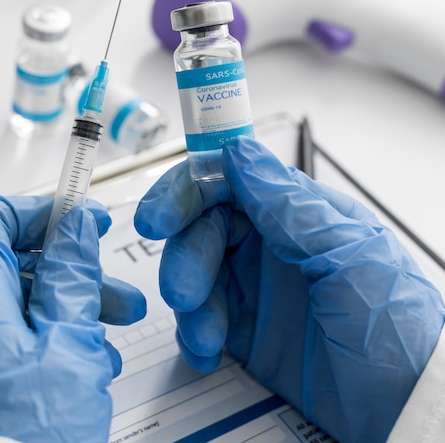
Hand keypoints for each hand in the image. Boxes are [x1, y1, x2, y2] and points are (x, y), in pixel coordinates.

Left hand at [0, 195, 145, 442]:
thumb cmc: (25, 433)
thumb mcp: (67, 340)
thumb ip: (72, 275)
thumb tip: (74, 229)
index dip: (39, 211)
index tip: (79, 216)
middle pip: (15, 264)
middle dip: (71, 270)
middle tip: (111, 280)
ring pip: (21, 303)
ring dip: (71, 307)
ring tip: (116, 326)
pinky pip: (14, 338)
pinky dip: (53, 337)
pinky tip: (90, 359)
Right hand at [134, 137, 444, 441]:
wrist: (405, 410)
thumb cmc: (398, 330)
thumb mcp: (349, 256)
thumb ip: (288, 205)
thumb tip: (239, 153)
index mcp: (297, 215)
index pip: (229, 183)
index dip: (187, 192)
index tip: (159, 216)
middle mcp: (272, 245)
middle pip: (203, 229)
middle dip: (185, 258)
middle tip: (182, 292)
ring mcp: (257, 288)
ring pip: (196, 275)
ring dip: (191, 306)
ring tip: (207, 336)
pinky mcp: (246, 328)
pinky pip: (201, 319)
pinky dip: (194, 335)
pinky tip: (209, 353)